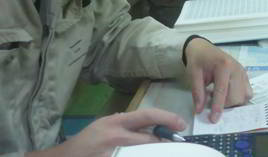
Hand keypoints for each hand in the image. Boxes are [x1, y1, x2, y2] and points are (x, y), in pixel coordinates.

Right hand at [31, 109, 184, 156]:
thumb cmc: (86, 142)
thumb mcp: (104, 125)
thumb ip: (125, 124)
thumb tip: (152, 126)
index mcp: (115, 122)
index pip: (147, 116)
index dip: (167, 118)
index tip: (181, 124)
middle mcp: (115, 137)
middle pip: (150, 140)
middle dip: (165, 144)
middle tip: (175, 146)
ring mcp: (113, 154)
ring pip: (145, 154)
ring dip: (156, 154)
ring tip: (163, 152)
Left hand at [184, 38, 252, 122]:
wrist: (203, 48)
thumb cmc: (198, 60)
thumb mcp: (193, 74)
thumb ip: (197, 92)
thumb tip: (200, 110)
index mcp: (224, 66)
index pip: (222, 91)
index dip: (218, 107)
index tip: (213, 120)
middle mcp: (237, 69)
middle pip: (237, 96)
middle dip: (225, 105)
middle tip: (212, 102)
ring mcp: (243, 72)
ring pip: (244, 96)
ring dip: (234, 102)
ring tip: (221, 98)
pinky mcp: (245, 75)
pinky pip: (248, 92)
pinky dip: (240, 97)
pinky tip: (229, 95)